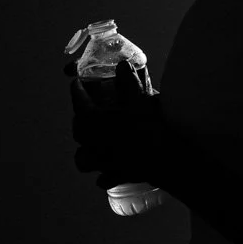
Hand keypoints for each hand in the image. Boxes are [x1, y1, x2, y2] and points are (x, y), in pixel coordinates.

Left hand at [68, 59, 167, 189]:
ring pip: (82, 158)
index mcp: (94, 121)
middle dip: (80, 119)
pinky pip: (102, 177)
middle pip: (78, 130)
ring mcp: (102, 162)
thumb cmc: (150, 127)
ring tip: (91, 146)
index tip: (77, 83)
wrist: (165, 158)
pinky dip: (103, 174)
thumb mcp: (141, 100)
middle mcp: (92, 142)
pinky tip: (107, 171)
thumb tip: (122, 65)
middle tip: (87, 111)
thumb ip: (129, 82)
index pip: (79, 102)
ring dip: (85, 151)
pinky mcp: (115, 176)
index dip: (77, 90)